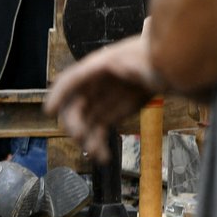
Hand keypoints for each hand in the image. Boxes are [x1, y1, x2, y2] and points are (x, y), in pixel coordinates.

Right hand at [45, 33, 162, 163]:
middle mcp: (93, 85)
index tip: (49, 111)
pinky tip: (104, 157)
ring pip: (83, 123)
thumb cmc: (156, 59)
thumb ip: (138, 66)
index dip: (58, 94)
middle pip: (73, 105)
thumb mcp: (149, 60)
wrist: (167, 69)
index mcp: (98, 66)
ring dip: (85, 139)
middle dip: (73, 123)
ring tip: (97, 153)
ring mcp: (99, 101)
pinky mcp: (108, 115)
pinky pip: (96, 132)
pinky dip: (97, 145)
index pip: (71, 79)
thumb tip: (126, 67)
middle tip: (80, 137)